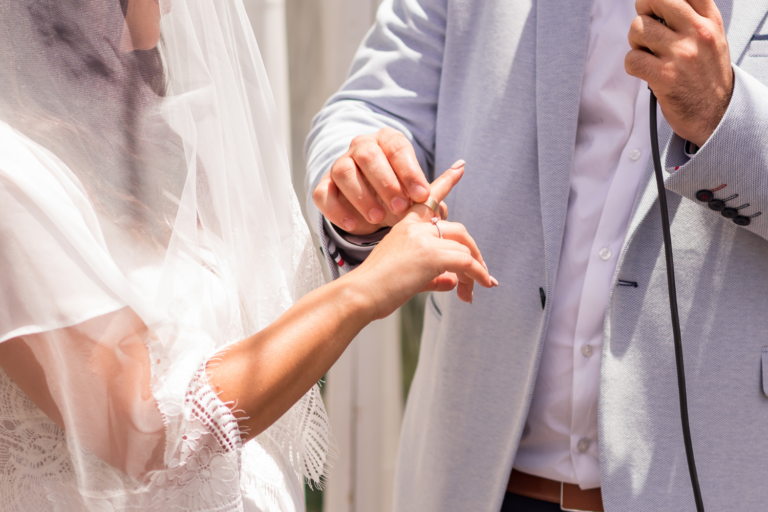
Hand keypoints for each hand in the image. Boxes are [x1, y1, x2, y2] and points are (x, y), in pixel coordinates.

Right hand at [312, 127, 453, 234]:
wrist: (370, 203)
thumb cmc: (399, 195)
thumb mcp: (416, 191)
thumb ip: (434, 188)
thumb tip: (461, 169)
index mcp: (388, 141)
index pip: (398, 149)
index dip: (410, 172)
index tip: (423, 196)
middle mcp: (362, 147)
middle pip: (368, 155)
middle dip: (385, 182)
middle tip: (400, 208)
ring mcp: (339, 165)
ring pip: (343, 171)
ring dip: (361, 195)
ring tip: (378, 219)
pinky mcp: (324, 186)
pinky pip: (324, 193)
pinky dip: (337, 209)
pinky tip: (353, 225)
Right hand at [347, 166, 497, 319]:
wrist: (359, 295)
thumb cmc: (376, 289)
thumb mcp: (407, 277)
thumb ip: (433, 276)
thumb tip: (454, 281)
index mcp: (405, 226)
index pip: (430, 199)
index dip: (447, 181)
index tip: (460, 167)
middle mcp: (415, 226)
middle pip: (458, 230)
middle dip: (474, 252)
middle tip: (481, 274)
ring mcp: (423, 238)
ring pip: (465, 247)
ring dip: (476, 270)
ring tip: (473, 290)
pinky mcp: (431, 254)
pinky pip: (466, 262)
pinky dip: (477, 276)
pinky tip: (478, 289)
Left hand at [625, 0, 732, 146]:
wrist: (716, 113)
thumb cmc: (706, 76)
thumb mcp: (711, 38)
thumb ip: (691, 18)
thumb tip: (657, 6)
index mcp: (709, 21)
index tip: (655, 9)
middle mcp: (697, 33)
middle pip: (656, 0)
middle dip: (643, 12)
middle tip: (646, 28)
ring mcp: (681, 54)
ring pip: (638, 29)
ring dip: (636, 43)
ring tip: (648, 54)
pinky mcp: (665, 76)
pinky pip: (632, 59)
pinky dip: (632, 64)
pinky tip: (645, 70)